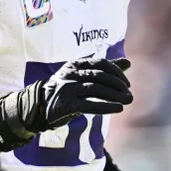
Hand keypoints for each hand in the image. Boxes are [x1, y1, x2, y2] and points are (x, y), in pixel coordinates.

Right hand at [0, 57, 132, 151]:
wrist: (40, 105)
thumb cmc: (66, 89)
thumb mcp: (83, 75)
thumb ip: (105, 69)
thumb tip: (128, 62)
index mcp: (76, 64)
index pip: (101, 64)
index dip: (116, 73)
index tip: (127, 83)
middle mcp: (71, 74)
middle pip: (100, 76)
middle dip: (118, 85)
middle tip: (130, 94)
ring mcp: (68, 89)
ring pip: (95, 89)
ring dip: (114, 96)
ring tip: (127, 101)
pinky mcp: (66, 104)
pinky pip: (89, 105)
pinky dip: (105, 107)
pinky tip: (117, 109)